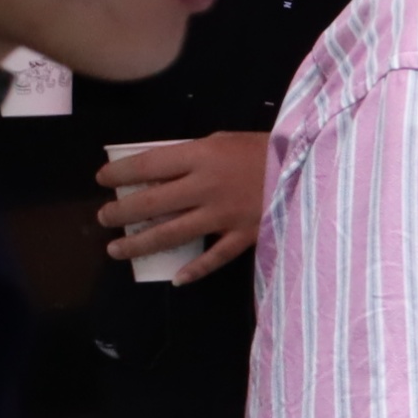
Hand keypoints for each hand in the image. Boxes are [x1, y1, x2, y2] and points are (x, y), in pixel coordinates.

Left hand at [95, 132, 269, 284]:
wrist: (316, 167)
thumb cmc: (269, 148)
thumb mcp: (226, 139)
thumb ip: (195, 155)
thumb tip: (162, 171)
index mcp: (200, 156)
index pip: (146, 165)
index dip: (118, 173)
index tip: (102, 180)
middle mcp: (205, 187)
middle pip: (150, 203)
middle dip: (119, 212)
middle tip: (103, 218)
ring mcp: (224, 215)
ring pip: (171, 234)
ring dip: (139, 244)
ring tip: (117, 249)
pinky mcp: (245, 236)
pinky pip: (214, 257)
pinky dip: (194, 269)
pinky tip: (176, 278)